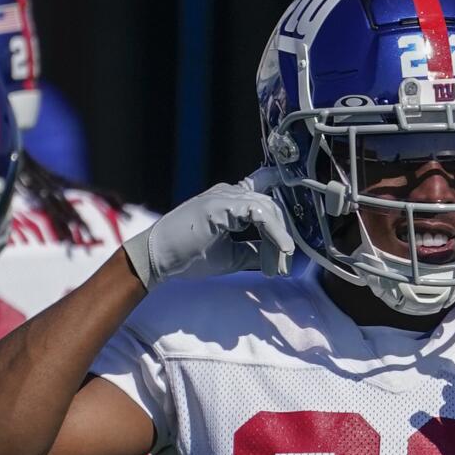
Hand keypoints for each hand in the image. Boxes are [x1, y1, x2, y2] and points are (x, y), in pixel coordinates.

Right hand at [123, 167, 293, 287]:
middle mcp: (228, 192)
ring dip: (280, 237)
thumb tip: (278, 256)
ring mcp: (223, 196)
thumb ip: (254, 252)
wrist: (157, 259)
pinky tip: (281, 250)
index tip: (296, 237)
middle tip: (287, 262)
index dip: (284, 213)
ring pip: (268, 207)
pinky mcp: (220, 205)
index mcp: (229, 200)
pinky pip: (258, 213)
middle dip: (285, 234)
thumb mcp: (231, 255)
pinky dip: (273, 232)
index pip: (266, 197)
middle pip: (272, 204)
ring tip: (282, 263)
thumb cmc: (187, 256)